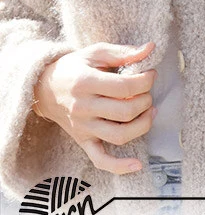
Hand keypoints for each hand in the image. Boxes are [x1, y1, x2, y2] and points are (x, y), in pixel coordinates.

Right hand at [32, 41, 156, 174]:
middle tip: (148, 91)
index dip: (145, 81)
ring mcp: (83, 127)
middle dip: (146, 100)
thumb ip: (123, 52)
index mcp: (86, 83)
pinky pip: (100, 160)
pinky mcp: (83, 141)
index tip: (150, 74)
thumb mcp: (95, 53)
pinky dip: (119, 166)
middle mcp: (83, 107)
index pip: (125, 87)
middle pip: (125, 112)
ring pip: (119, 136)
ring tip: (149, 111)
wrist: (43, 88)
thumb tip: (150, 48)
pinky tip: (137, 165)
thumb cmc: (72, 68)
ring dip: (142, 125)